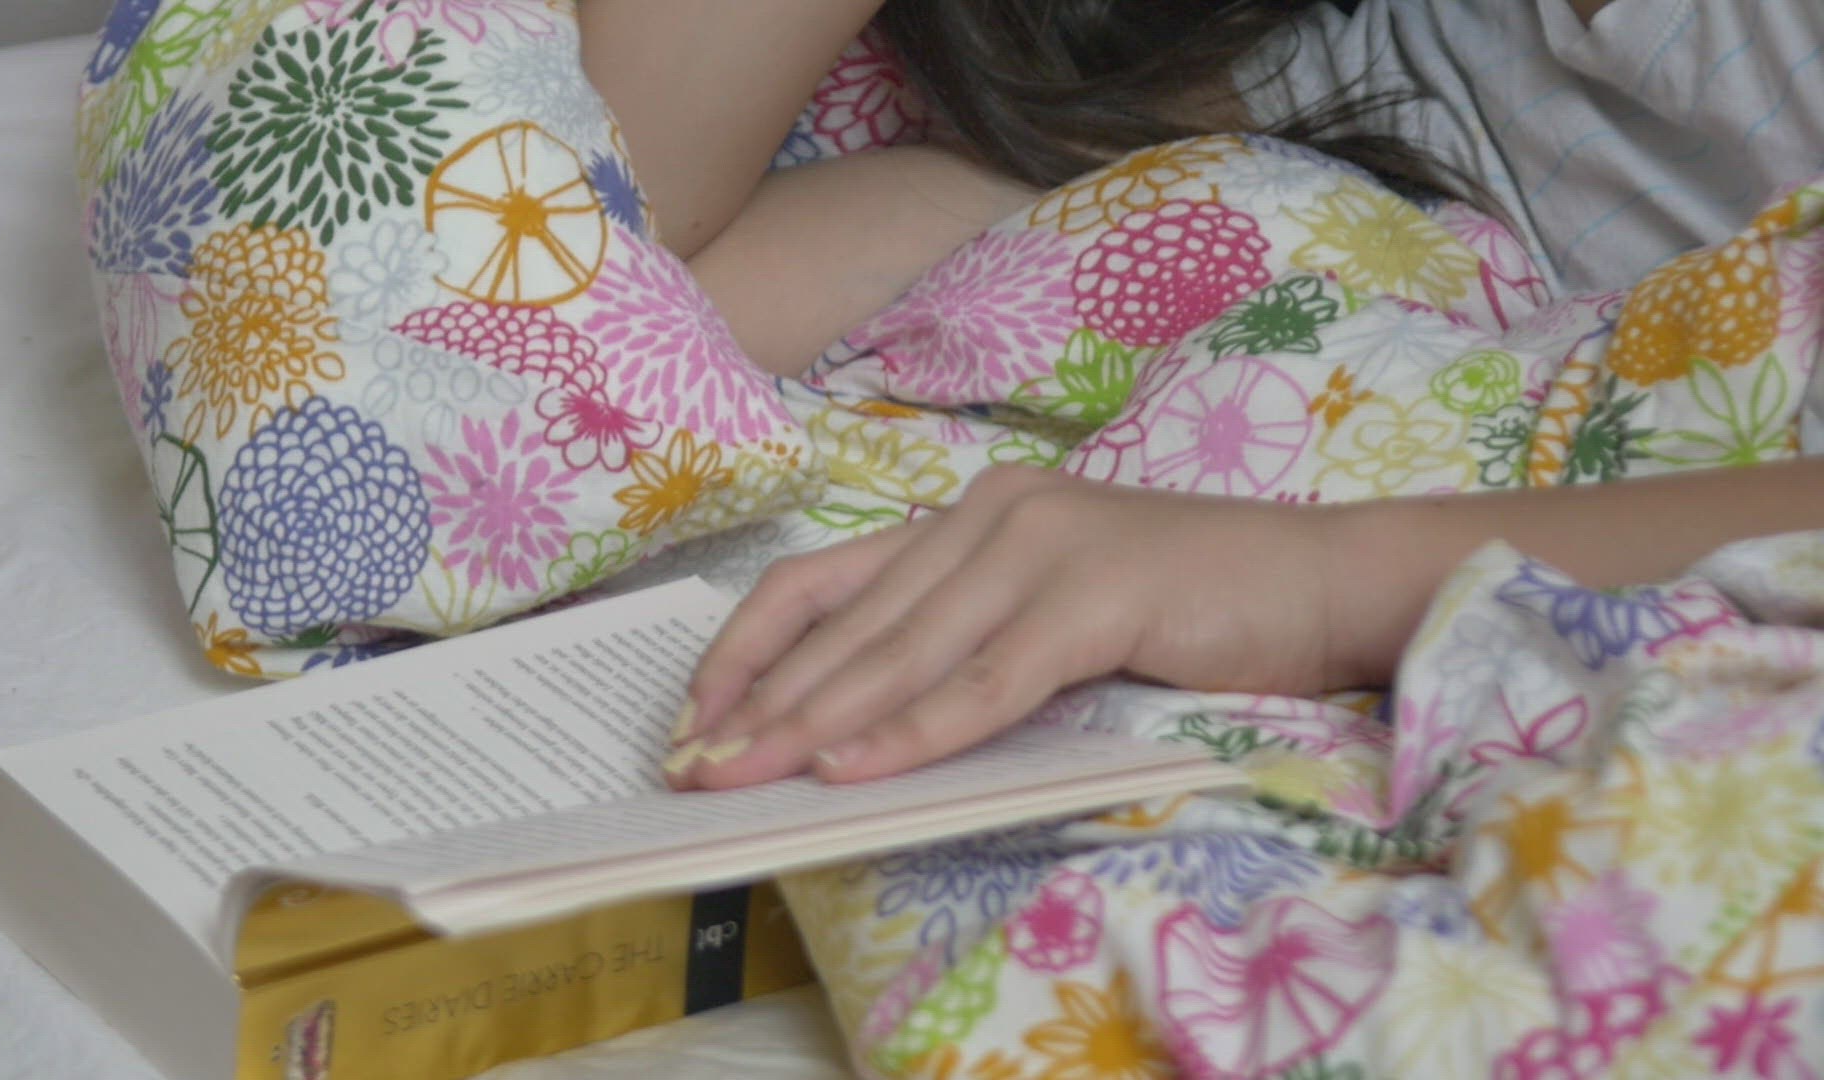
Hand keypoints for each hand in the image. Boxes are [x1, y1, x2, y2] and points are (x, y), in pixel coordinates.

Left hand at [664, 465, 1346, 787]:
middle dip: (760, 701)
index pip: (822, 581)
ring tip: (745, 776)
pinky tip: (857, 767)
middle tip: (692, 767)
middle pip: (847, 620)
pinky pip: (988, 679)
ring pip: (903, 650)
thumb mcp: (1045, 615)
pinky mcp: (1099, 595)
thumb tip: (852, 726)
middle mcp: (989, 512)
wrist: (1319, 582)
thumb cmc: (1184, 608)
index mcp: (967, 514)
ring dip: (815, 722)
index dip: (746, 649)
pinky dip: (916, 729)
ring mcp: (1043, 545)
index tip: (693, 716)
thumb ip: (960, 643)